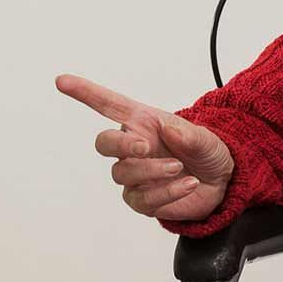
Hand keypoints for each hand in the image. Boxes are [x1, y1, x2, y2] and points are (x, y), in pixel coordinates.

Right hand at [56, 74, 234, 221]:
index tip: (62, 81)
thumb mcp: (207, 139)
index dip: (85, 92)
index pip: (108, 105)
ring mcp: (134, 175)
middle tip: (144, 146)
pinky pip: (143, 199)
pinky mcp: (142, 200)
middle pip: (104, 143)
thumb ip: (190, 135)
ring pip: (123, 173)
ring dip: (151, 170)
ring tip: (178, 167)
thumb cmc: (207, 152)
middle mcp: (133, 147)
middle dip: (120, 144)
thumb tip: (168, 130)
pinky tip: (187, 185)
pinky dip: (166, 192)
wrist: (220, 183)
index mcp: (143, 123)